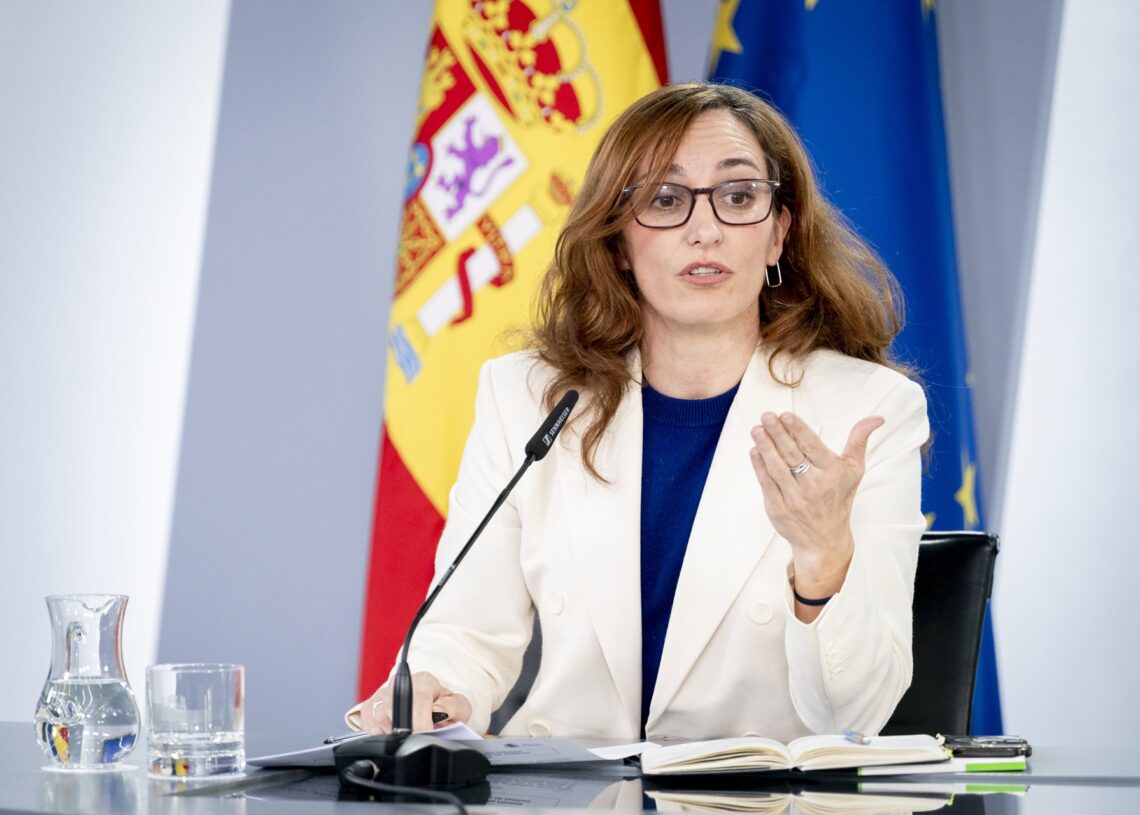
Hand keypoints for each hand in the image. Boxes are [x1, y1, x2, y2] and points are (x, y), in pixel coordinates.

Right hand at [359, 671, 472, 733]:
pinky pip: (370, 729)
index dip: (422, 727)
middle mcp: (398, 684)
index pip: (416, 704)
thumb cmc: (442, 705)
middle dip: (408, 734)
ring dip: (396, 736)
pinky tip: (396, 732)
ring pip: (380, 725)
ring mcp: (381, 695)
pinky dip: (383, 736)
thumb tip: (437, 711)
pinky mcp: (368, 707)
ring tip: (410, 733)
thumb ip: (454, 707)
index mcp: (422, 681)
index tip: (428, 737)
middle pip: (394, 715)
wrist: (429, 700)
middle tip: (420, 739)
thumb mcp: (459, 705)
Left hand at [749, 412, 883, 601]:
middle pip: (792, 454)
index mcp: (831, 472)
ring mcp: (794, 499)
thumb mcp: (853, 471)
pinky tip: (754, 451)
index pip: (812, 446)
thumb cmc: (839, 499)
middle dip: (777, 433)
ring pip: (777, 467)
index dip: (797, 430)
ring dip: (765, 446)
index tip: (785, 415)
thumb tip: (877, 418)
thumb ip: (859, 441)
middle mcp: (813, 485)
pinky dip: (759, 467)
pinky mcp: (778, 509)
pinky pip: (767, 484)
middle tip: (766, 416)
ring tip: (757, 429)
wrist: (825, 541)